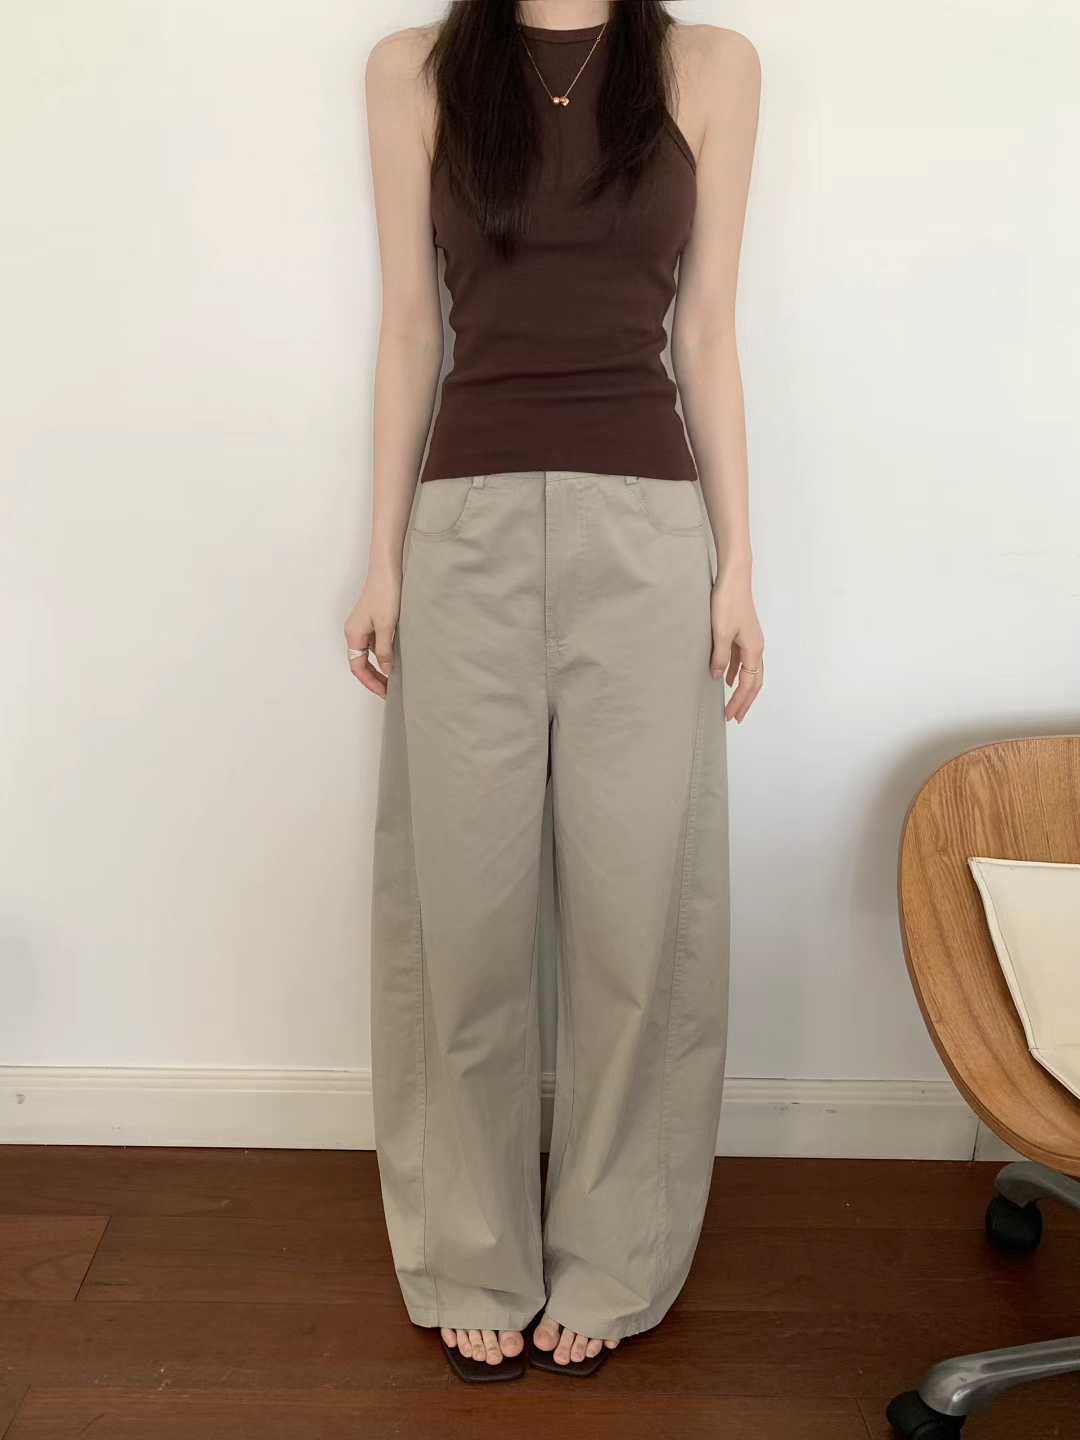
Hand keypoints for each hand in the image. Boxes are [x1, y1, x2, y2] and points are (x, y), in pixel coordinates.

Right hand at [344, 565, 400, 699]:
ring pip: (369, 654)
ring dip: (380, 667)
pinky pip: (375, 644)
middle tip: (391, 690)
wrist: (387, 569)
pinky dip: (384, 655)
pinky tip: (397, 658)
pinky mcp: (373, 620)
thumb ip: (384, 650)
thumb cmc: (385, 593)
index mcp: (353, 634)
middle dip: (375, 678)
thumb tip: (385, 670)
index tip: (385, 692)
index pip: (358, 667)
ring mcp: (364, 626)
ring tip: (395, 678)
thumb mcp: (386, 626)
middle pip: (361, 663)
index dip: (371, 682)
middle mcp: (355, 632)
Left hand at [710, 565, 763, 722]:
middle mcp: (756, 648)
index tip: (729, 716)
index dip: (739, 702)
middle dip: (745, 701)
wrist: (734, 578)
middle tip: (735, 717)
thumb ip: (719, 657)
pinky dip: (737, 673)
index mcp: (754, 650)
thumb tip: (718, 678)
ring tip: (733, 704)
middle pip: (754, 682)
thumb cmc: (728, 602)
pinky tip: (727, 678)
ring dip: (742, 689)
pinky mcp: (744, 634)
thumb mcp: (720, 633)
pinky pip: (742, 661)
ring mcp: (751, 641)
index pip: (748, 684)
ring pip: (750, 672)